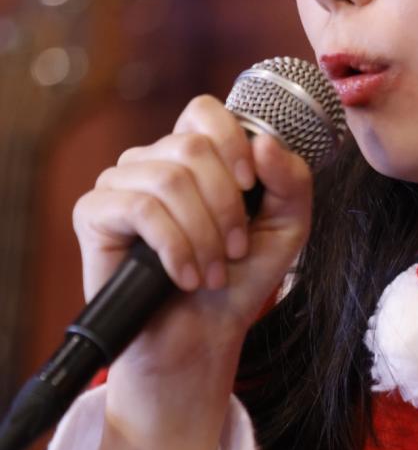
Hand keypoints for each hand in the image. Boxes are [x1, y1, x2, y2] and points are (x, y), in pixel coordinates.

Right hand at [72, 95, 312, 449]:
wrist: (201, 337)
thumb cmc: (238, 280)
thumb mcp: (286, 228)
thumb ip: (291, 181)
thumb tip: (264, 143)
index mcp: (195, 157)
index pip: (204, 112)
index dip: (232, 142)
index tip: (252, 188)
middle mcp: (153, 161)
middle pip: (192, 149)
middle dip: (225, 206)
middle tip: (234, 251)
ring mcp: (119, 185)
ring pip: (168, 179)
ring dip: (203, 234)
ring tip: (210, 272)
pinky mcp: (94, 214)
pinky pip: (139, 207)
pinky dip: (173, 246)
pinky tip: (183, 276)